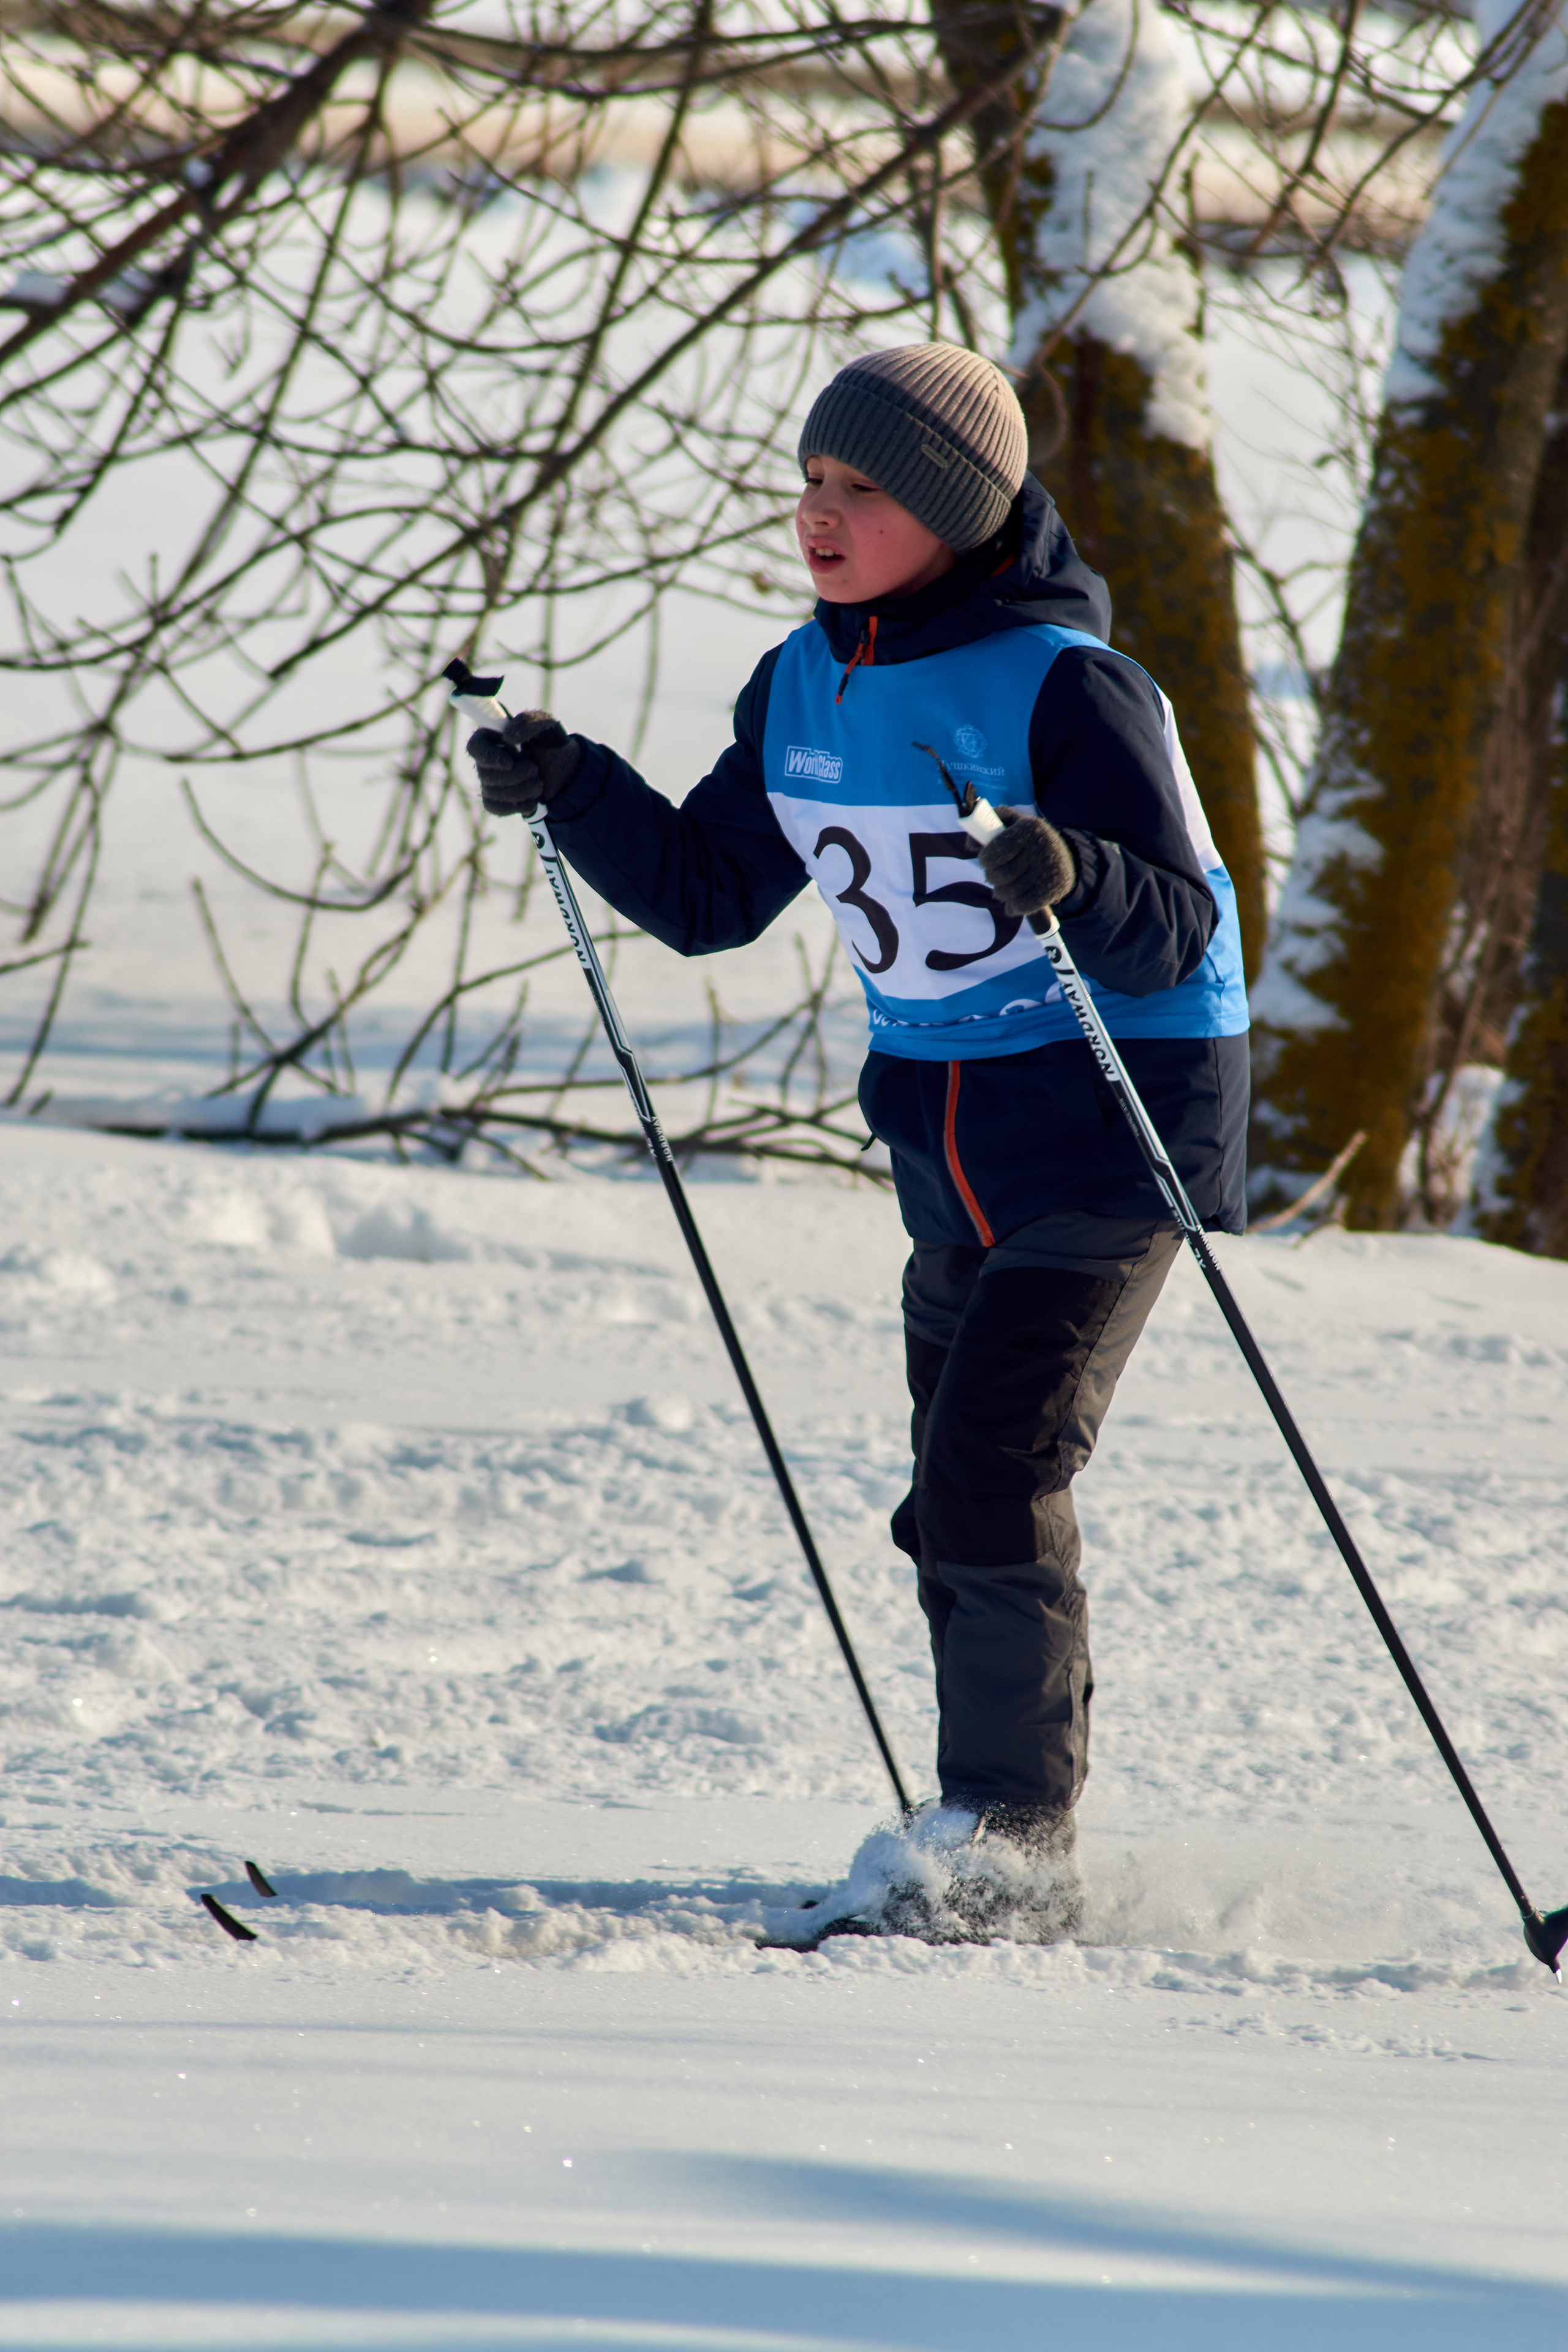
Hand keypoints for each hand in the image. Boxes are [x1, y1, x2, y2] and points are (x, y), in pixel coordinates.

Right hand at [467, 710, 581, 815]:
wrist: (562, 770)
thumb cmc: (550, 742)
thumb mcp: (545, 725)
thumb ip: (528, 722)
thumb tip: (508, 737)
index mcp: (491, 736)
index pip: (475, 747)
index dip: (488, 757)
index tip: (509, 762)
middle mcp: (486, 759)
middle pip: (485, 775)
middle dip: (516, 776)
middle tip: (535, 769)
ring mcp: (489, 781)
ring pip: (492, 793)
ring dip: (521, 791)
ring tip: (538, 784)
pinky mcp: (497, 799)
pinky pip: (495, 808)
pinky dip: (516, 806)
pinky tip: (531, 801)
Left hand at [978, 809, 1076, 917]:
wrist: (1066, 857)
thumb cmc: (1029, 838)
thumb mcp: (1012, 822)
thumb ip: (987, 824)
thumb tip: (970, 844)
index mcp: (1029, 828)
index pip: (993, 852)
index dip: (985, 859)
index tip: (986, 860)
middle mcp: (1041, 847)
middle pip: (999, 875)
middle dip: (991, 877)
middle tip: (995, 875)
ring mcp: (1048, 870)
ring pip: (1008, 892)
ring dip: (1000, 893)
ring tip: (1003, 888)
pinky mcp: (1054, 889)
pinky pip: (1022, 906)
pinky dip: (1014, 906)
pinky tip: (1013, 903)